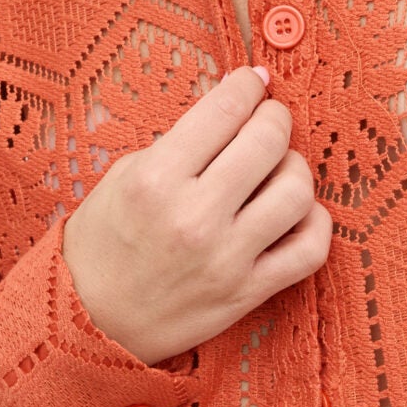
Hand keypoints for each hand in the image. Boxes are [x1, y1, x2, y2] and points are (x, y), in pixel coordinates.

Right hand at [60, 64, 332, 366]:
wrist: (91, 324)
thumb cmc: (103, 244)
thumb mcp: (122, 177)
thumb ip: (178, 142)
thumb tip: (234, 105)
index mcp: (155, 180)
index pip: (224, 110)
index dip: (246, 86)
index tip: (252, 83)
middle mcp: (194, 217)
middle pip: (268, 141)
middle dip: (274, 117)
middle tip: (267, 119)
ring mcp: (227, 258)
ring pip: (297, 190)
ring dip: (294, 168)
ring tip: (277, 170)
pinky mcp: (248, 293)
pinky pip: (311, 249)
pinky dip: (314, 222)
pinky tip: (295, 213)